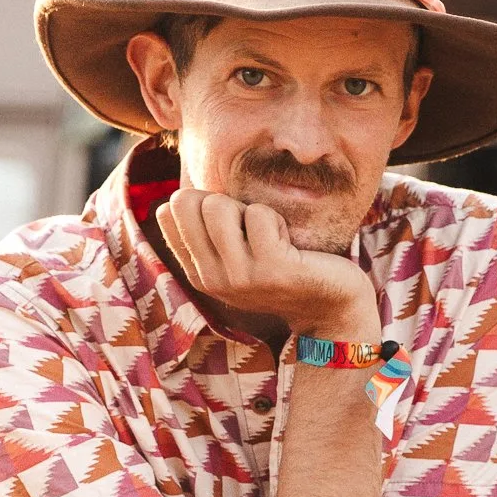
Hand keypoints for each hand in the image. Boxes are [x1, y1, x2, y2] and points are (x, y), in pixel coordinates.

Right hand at [158, 192, 379, 342]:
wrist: (329, 304)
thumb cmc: (283, 265)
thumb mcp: (236, 253)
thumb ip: (208, 230)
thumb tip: (182, 191)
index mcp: (197, 272)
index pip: (167, 212)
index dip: (201, 202)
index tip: (230, 226)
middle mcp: (211, 279)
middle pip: (186, 202)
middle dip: (222, 200)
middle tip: (250, 229)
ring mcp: (239, 276)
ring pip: (217, 205)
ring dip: (249, 209)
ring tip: (268, 236)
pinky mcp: (270, 269)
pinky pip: (259, 213)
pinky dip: (277, 218)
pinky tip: (288, 244)